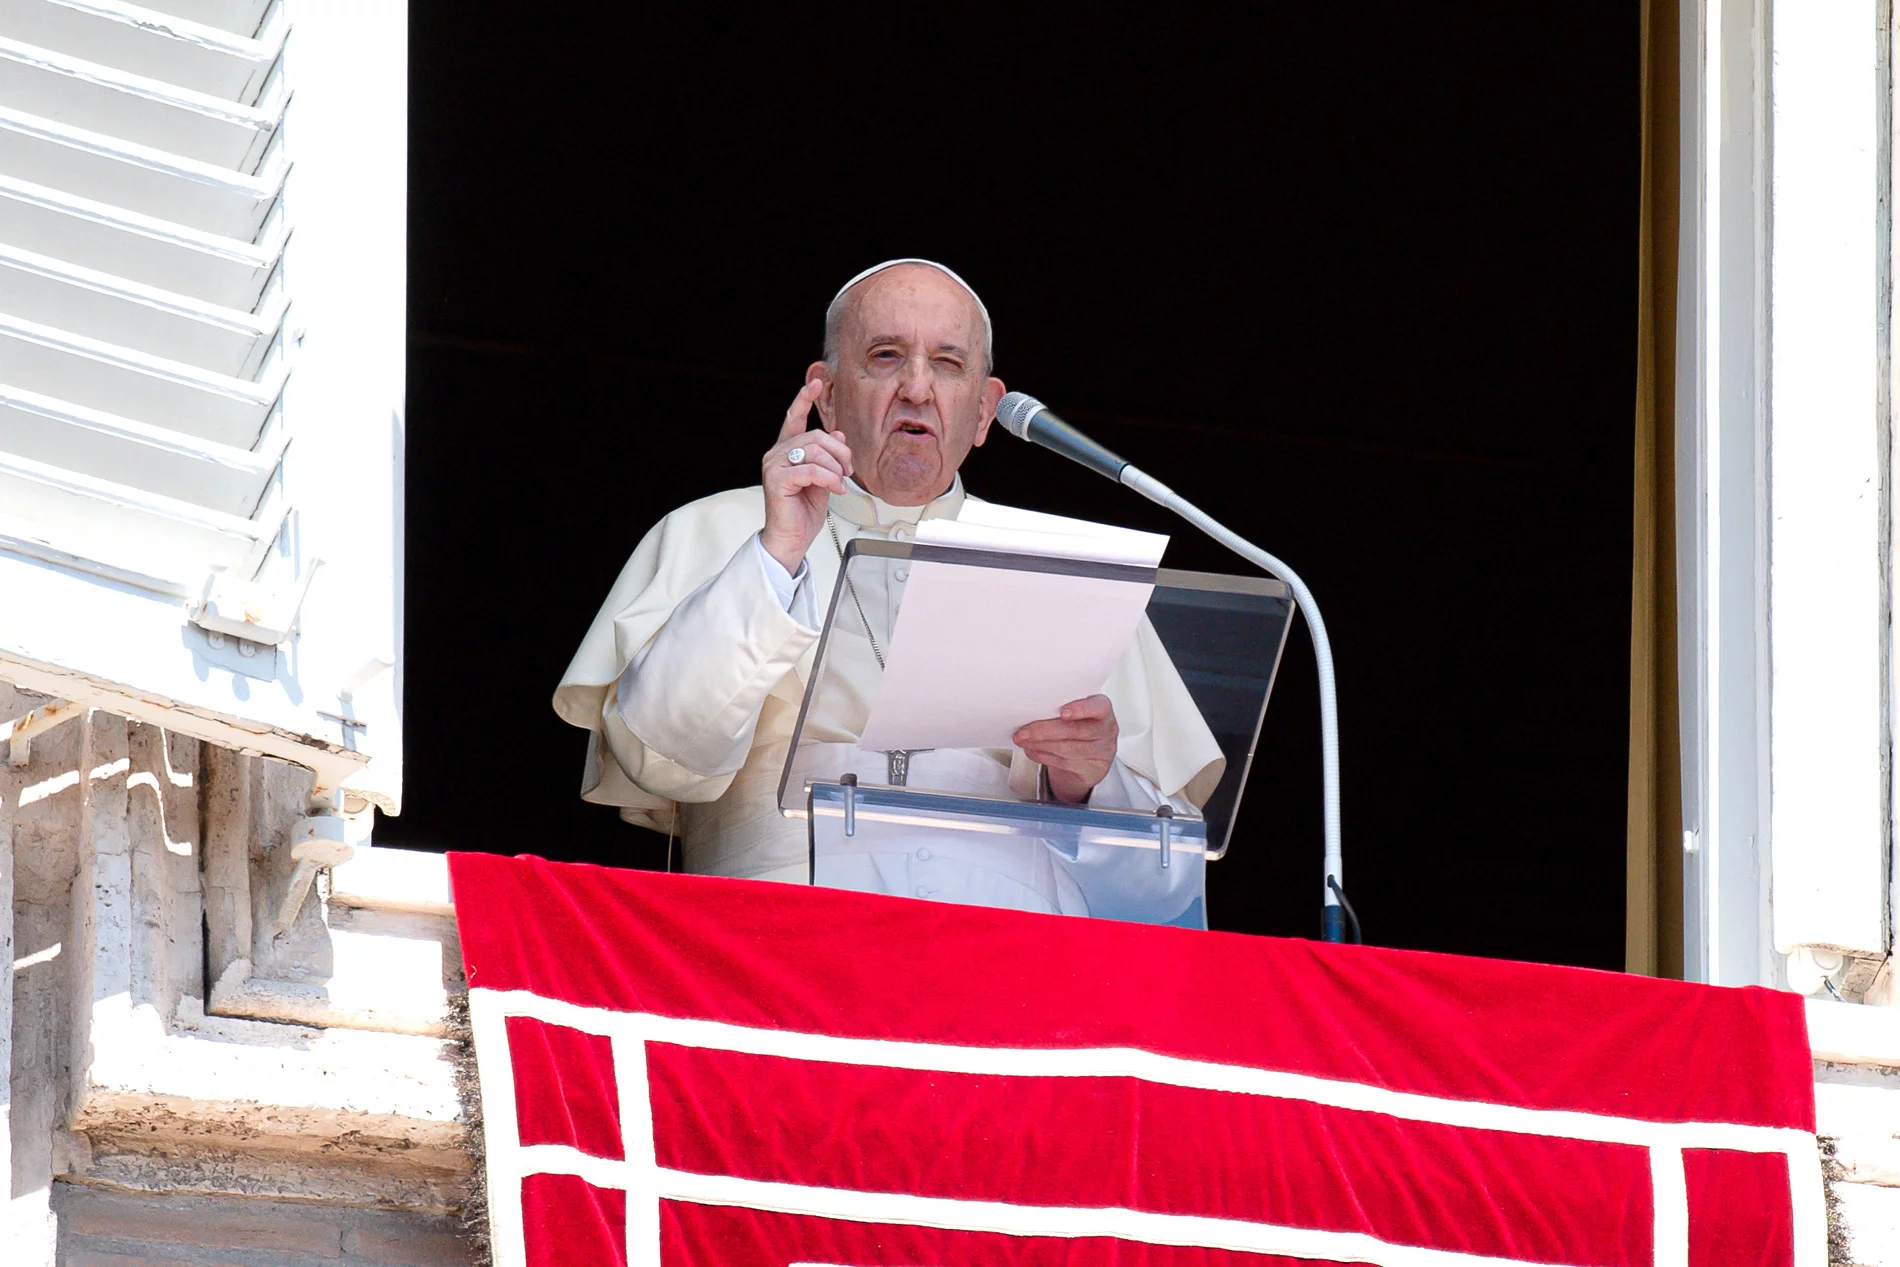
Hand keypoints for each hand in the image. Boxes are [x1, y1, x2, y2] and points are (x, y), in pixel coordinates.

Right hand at [760, 380, 853, 572]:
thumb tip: (838, 434)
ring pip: (816, 452)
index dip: (805, 399)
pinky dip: (830, 479)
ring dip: (836, 469)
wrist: (792, 538)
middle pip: (817, 437)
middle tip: (847, 472)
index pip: (795, 417)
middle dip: (840, 454)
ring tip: (840, 484)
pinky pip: (812, 470)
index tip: (816, 382)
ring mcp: (774, 466)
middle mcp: (777, 454)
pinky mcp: (777, 480)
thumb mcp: (824, 479)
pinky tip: (835, 489)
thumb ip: (828, 457)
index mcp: (787, 451)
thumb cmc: (803, 512)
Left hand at [1013, 694, 1117, 804]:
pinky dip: (1043, 756)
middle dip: (1044, 731)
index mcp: (1103, 709)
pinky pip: (1064, 763)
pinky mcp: (1092, 769)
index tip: (1063, 712)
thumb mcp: (1078, 711)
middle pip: (1075, 730)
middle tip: (1022, 732)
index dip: (1081, 709)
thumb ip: (1061, 707)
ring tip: (1022, 740)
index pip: (1099, 707)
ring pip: (1067, 749)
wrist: (1091, 754)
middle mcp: (1106, 730)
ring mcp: (1101, 752)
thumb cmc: (1080, 724)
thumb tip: (1031, 707)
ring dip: (1040, 745)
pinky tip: (1031, 751)